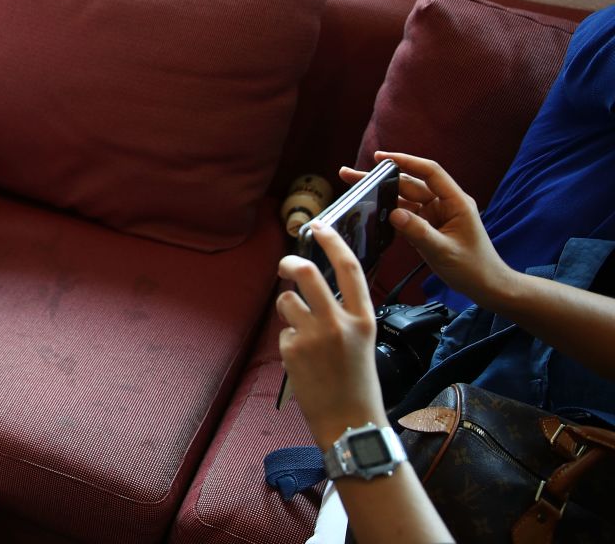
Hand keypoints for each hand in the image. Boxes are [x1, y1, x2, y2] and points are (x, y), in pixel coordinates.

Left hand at [277, 221, 388, 448]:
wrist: (350, 422)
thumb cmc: (358, 382)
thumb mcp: (363, 341)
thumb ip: (345, 313)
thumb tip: (315, 287)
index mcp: (364, 318)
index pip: (348, 268)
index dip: (332, 242)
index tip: (318, 226)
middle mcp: (340, 322)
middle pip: (308, 273)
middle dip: (291, 263)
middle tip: (285, 265)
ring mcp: (314, 336)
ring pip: (287, 302)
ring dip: (289, 312)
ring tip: (303, 336)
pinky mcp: (293, 350)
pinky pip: (283, 332)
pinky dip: (289, 342)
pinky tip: (304, 363)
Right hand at [341, 151, 511, 304]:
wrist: (486, 286)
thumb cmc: (473, 268)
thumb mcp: (444, 251)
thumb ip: (418, 231)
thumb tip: (394, 214)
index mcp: (455, 201)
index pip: (429, 172)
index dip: (405, 161)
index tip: (380, 158)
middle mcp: (444, 203)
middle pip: (409, 184)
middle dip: (381, 178)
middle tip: (350, 175)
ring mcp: (434, 215)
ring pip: (403, 199)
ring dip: (381, 195)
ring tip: (354, 190)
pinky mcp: (426, 227)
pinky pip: (404, 215)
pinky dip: (387, 212)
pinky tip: (370, 210)